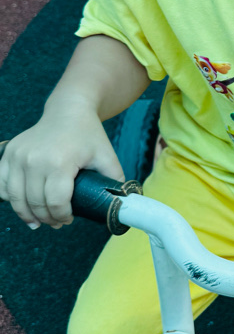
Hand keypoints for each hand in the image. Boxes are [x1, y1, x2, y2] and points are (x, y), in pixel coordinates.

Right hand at [0, 103, 123, 229]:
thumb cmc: (88, 134)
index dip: (63, 216)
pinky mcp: (9, 154)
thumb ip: (114, 181)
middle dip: (47, 218)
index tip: (69, 219)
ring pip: (16, 198)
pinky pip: (2, 184)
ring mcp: (18, 156)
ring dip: (27, 214)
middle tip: (56, 223)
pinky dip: (9, 197)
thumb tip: (122, 205)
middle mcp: (34, 160)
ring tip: (38, 221)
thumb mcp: (106, 156)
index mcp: (60, 162)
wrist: (68, 110)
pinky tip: (21, 204)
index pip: (56, 202)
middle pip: (35, 203)